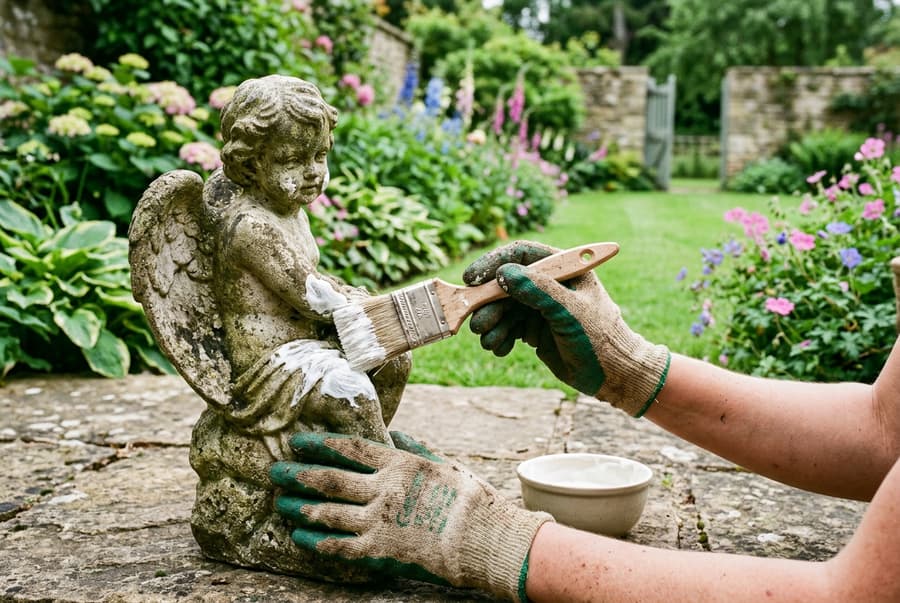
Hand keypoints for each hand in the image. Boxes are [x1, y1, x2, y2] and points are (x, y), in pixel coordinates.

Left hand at [270, 431, 551, 601]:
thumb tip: (393, 431)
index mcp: (397, 463)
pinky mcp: (380, 550)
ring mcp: (378, 521)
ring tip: (281, 503)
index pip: (348, 448)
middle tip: (275, 471)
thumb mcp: (441, 463)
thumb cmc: (468, 497)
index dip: (319, 444)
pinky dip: (316, 542)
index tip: (297, 442)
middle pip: (329, 479)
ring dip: (300, 507)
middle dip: (298, 474)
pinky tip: (300, 538)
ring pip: (327, 512)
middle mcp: (382, 489)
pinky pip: (339, 547)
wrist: (482, 537)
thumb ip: (413, 447)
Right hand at [463, 240, 669, 416]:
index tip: (471, 279)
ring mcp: (539, 306)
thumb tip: (504, 274)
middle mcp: (548, 284)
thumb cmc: (599, 339)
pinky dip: (499, 337)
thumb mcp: (569, 312)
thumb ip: (538, 291)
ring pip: (502, 308)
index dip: (493, 263)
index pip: (522, 255)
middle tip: (477, 324)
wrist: (613, 375)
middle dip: (488, 303)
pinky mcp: (533, 328)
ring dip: (491, 324)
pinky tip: (501, 349)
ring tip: (490, 342)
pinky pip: (507, 327)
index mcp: (563, 269)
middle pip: (505, 284)